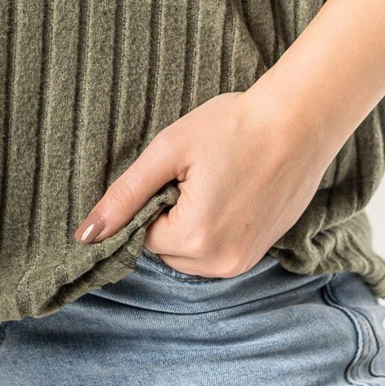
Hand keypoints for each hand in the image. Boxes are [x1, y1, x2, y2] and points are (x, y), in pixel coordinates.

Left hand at [73, 86, 333, 276]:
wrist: (299, 122)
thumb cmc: (234, 126)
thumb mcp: (169, 150)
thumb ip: (124, 196)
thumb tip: (84, 236)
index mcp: (194, 239)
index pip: (144, 235)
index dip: (156, 198)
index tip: (181, 170)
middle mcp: (221, 264)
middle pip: (168, 248)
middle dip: (173, 214)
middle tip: (200, 173)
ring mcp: (244, 262)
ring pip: (192, 253)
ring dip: (194, 223)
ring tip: (219, 180)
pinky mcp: (260, 253)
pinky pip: (218, 251)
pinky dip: (217, 226)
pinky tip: (234, 191)